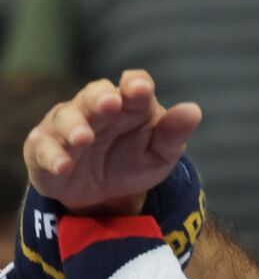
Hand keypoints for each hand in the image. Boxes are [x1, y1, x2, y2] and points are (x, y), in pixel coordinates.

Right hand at [24, 70, 200, 213]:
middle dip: (100, 98)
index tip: (140, 88)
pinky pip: (44, 150)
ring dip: (74, 127)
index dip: (135, 85)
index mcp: (129, 105)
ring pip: (66, 119)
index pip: (133, 86)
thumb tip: (193, 111)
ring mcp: (66, 127)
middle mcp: (94, 109)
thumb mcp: (160, 154)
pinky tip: (63, 165)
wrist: (105, 194)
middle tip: (109, 103)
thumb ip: (174, 134)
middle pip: (95, 95)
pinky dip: (52, 157)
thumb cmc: (135, 162)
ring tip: (83, 138)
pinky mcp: (44, 150)